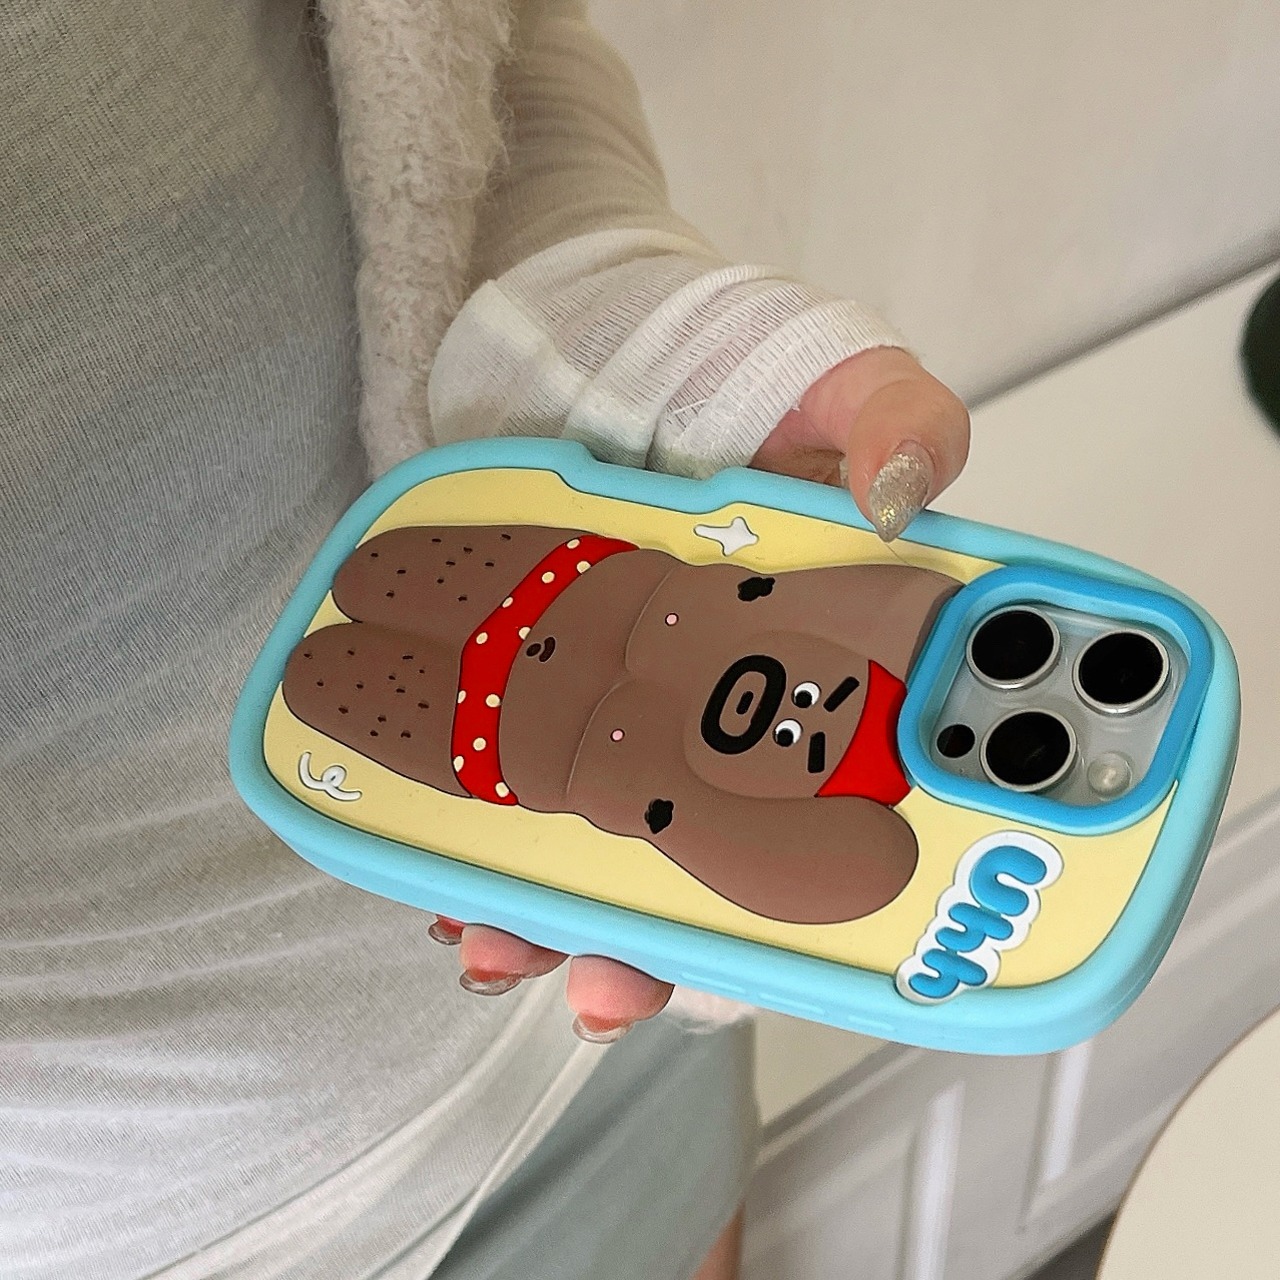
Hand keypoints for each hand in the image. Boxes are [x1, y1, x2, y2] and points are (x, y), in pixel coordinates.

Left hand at [437, 347, 969, 1040]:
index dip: (800, 904)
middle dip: (649, 948)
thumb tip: (902, 498)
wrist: (584, 328)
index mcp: (806, 670)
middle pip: (695, 866)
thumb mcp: (838, 377)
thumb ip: (894, 419)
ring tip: (485, 938)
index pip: (821, 812)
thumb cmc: (729, 359)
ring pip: (589, 849)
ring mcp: (615, 701)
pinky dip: (466, 835)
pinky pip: (497, 779)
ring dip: (544, 918)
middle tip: (598, 983)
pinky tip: (430, 867)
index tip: (759, 951)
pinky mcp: (523, 680)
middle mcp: (712, 709)